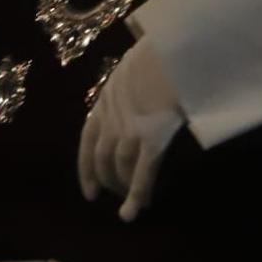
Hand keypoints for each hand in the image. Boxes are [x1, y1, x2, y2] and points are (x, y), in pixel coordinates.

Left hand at [79, 42, 187, 222]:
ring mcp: (130, 132)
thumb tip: (136, 96)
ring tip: (131, 204)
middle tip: (115, 195)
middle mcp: (111, 120)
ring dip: (124, 189)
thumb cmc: (161, 53)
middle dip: (106, 181)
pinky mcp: (152, 141)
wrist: (175, 50)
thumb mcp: (134, 67)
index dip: (86, 169)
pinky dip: (138, 195)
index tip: (88, 191)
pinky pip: (142, 174)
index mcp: (105, 101)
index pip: (88, 141)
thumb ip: (129, 87)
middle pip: (102, 159)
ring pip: (120, 169)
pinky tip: (137, 211)